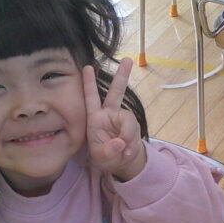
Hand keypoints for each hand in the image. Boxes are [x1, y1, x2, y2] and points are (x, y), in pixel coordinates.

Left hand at [84, 58, 145, 180]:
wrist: (122, 162)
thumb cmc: (105, 157)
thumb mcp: (102, 158)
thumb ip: (109, 151)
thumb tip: (120, 142)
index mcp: (95, 118)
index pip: (91, 99)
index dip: (89, 84)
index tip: (88, 67)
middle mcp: (110, 115)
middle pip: (116, 93)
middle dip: (122, 76)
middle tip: (127, 60)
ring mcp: (123, 120)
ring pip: (129, 121)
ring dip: (128, 137)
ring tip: (124, 151)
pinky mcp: (133, 126)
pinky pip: (136, 133)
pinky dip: (133, 145)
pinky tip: (127, 152)